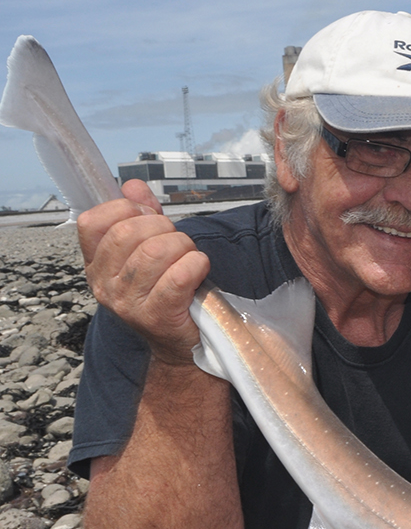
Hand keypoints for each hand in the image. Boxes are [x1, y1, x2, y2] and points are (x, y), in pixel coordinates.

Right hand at [78, 179, 209, 365]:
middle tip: (178, 242)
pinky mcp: (156, 316)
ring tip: (190, 257)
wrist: (181, 343)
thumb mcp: (147, 251)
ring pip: (156, 252)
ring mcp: (127, 303)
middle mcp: (104, 284)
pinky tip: (199, 269)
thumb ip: (140, 216)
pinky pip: (178, 276)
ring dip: (184, 246)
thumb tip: (132, 186)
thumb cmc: (167, 292)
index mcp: (96, 264)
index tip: (150, 218)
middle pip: (129, 233)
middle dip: (164, 228)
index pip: (92, 222)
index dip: (126, 210)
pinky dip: (196, 265)